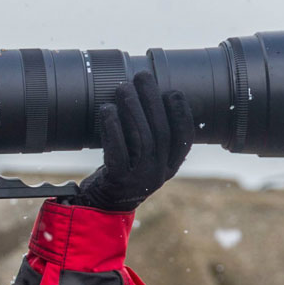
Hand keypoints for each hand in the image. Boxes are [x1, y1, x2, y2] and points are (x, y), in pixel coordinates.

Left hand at [75, 71, 193, 211]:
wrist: (99, 207)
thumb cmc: (121, 173)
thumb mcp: (143, 159)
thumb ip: (149, 135)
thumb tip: (147, 95)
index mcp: (169, 167)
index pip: (184, 139)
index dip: (181, 114)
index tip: (173, 91)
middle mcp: (158, 173)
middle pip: (161, 132)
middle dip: (152, 100)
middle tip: (143, 77)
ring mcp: (138, 179)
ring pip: (142, 139)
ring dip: (132, 108)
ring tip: (124, 88)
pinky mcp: (117, 181)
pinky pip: (117, 151)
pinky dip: (112, 127)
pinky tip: (107, 110)